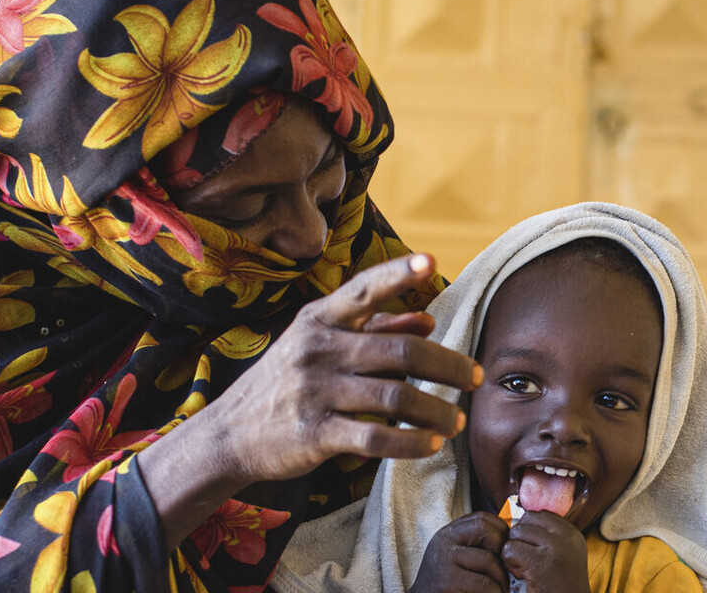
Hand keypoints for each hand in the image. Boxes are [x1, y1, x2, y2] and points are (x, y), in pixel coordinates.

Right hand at [197, 253, 479, 485]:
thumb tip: (428, 317)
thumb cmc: (286, 384)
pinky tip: (429, 445)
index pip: (364, 290)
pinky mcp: (314, 433)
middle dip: (449, 365)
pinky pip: (374, 436)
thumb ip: (374, 329)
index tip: (430, 262)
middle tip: (477, 378)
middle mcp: (317, 350)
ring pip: (395, 397)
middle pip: (401, 351)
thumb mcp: (320, 347)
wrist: (229, 434)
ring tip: (457, 421)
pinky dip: (410, 442)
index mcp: (319, 320)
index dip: (398, 274)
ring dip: (436, 411)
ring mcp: (314, 391)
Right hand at [411, 512, 509, 592]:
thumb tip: (513, 541)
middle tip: (508, 571)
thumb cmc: (448, 586)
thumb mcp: (458, 559)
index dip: (502, 532)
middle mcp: (444, 540)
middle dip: (503, 551)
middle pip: (486, 529)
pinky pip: (484, 583)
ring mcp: (444, 560)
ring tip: (501, 590)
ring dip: (502, 579)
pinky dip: (495, 592)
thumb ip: (476, 547)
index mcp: (449, 533)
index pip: (482, 518)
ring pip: (489, 559)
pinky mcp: (447, 581)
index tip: (508, 552)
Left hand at [502, 511, 586, 591]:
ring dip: (514, 552)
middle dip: (519, 540)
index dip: (528, 532)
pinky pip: (510, 549)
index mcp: (571, 533)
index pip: (538, 515)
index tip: (533, 552)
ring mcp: (555, 548)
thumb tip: (520, 521)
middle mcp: (566, 537)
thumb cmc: (560, 586)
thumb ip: (547, 537)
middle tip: (526, 562)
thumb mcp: (563, 555)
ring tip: (525, 570)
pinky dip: (509, 563)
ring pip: (516, 534)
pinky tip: (522, 576)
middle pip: (525, 522)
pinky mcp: (540, 563)